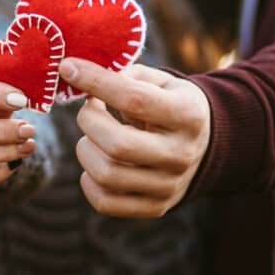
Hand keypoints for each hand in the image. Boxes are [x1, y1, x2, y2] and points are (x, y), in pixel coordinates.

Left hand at [60, 58, 210, 217]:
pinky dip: (88, 182)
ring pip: (107, 174)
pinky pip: (106, 202)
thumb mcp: (161, 82)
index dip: (96, 82)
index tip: (68, 67)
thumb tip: (81, 75)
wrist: (205, 147)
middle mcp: (181, 153)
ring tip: (92, 138)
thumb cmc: (171, 105)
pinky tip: (95, 163)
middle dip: (88, 121)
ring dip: (86, 150)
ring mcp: (169, 185)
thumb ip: (126, 75)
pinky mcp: (156, 207)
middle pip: (118, 145)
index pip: (135, 99)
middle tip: (88, 110)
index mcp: (186, 114)